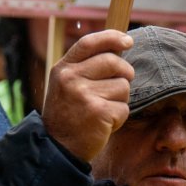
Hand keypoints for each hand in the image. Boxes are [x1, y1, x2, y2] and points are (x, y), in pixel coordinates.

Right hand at [41, 30, 133, 162]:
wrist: (58, 148)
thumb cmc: (67, 114)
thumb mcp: (66, 85)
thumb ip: (85, 67)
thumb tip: (118, 50)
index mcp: (63, 69)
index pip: (89, 42)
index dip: (111, 38)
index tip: (128, 41)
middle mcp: (71, 78)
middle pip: (113, 62)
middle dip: (124, 73)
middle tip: (118, 86)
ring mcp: (84, 95)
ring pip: (123, 86)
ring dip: (120, 100)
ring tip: (103, 110)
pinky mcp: (99, 112)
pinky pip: (124, 108)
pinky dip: (119, 118)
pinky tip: (103, 123)